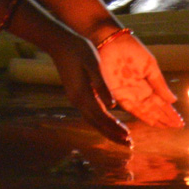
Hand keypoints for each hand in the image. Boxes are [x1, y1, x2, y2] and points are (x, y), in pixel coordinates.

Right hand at [48, 31, 131, 145]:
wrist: (60, 43)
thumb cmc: (79, 49)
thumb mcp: (93, 63)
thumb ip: (102, 85)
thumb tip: (113, 106)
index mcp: (83, 94)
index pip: (102, 117)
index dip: (115, 128)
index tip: (128, 136)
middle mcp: (78, 100)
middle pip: (97, 124)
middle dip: (113, 135)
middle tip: (128, 145)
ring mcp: (75, 98)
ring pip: (93, 121)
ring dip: (107, 130)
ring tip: (122, 138)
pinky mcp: (76, 94)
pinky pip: (90, 113)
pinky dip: (101, 121)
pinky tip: (109, 122)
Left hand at [97, 32, 183, 128]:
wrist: (113, 42)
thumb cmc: (132, 50)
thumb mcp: (150, 66)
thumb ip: (160, 84)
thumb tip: (173, 100)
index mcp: (147, 84)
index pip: (160, 102)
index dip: (170, 112)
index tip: (180, 121)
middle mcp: (138, 92)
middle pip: (154, 109)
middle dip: (166, 118)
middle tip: (178, 128)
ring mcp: (129, 94)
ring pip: (146, 111)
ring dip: (157, 119)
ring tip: (169, 127)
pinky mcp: (119, 94)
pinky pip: (133, 108)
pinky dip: (143, 115)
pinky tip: (153, 122)